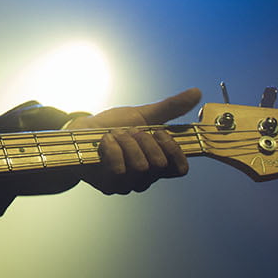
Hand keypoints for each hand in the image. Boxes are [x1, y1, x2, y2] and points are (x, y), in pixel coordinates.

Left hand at [65, 88, 200, 194]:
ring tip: (116, 135)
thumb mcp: (144, 114)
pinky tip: (105, 142)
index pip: (180, 169)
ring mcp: (127, 185)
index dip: (174, 150)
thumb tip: (197, 91)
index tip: (160, 132)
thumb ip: (171, 108)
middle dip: (144, 140)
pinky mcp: (108, 185)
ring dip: (126, 142)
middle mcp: (145, 179)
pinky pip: (119, 169)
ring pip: (141, 166)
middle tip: (130, 131)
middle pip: (159, 163)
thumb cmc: (113, 125)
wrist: (80, 129)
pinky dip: (112, 148)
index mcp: (157, 165)